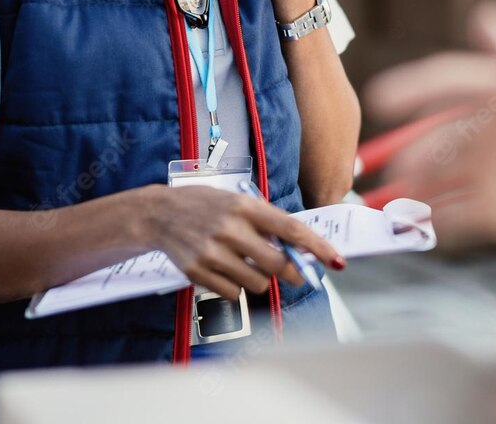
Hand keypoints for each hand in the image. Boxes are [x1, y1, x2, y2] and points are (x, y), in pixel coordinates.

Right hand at [137, 185, 344, 300]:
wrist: (159, 215)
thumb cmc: (205, 206)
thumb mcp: (237, 202)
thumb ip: (265, 222)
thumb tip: (298, 248)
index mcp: (244, 207)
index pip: (290, 229)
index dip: (317, 247)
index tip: (336, 260)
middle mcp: (230, 229)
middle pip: (277, 264)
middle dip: (291, 272)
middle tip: (293, 273)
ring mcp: (212, 253)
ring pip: (257, 283)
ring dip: (261, 280)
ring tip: (246, 264)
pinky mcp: (198, 273)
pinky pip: (234, 294)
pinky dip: (238, 288)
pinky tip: (227, 271)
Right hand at [364, 0, 495, 258]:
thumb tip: (484, 12)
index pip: (452, 83)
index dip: (415, 87)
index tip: (382, 97)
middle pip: (441, 137)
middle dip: (413, 150)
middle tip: (392, 167)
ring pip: (443, 177)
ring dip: (415, 187)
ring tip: (389, 200)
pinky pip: (459, 214)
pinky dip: (435, 220)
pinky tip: (414, 227)